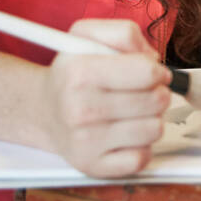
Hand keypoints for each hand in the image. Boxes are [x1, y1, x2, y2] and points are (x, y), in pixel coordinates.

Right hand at [39, 19, 171, 177]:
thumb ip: (124, 33)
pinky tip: (124, 134)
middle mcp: (80, 109)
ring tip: (132, 112)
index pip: (147, 72)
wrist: (43, 110)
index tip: (152, 72)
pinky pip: (142, 158)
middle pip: (156, 101)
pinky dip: (140, 145)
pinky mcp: (93, 167)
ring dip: (150, 119)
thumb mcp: (88, 36)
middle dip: (157, 93)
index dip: (157, 70)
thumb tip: (153, 59)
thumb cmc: (73, 73)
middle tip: (142, 92)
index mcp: (79, 72)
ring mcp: (86, 142)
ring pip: (154, 129)